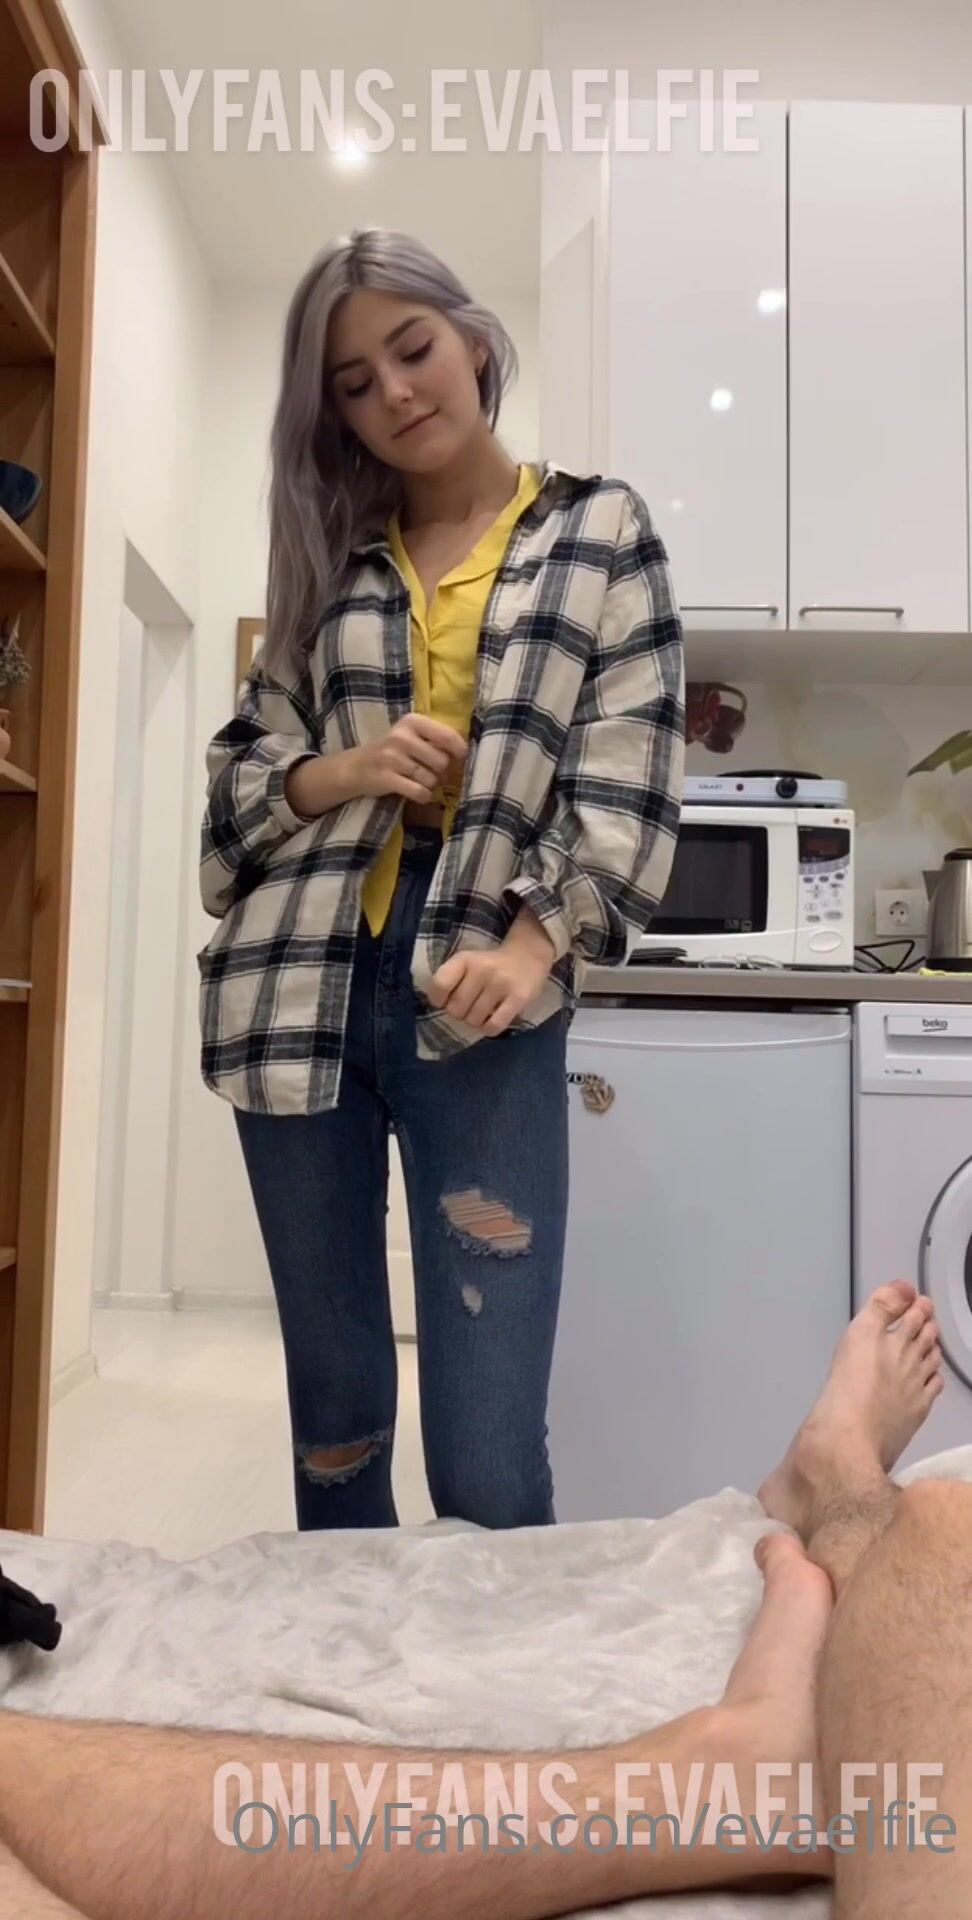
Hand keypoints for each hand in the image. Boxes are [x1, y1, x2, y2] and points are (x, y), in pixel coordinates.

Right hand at [348, 713, 466, 805]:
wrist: (356, 767)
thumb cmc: (393, 751)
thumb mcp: (412, 736)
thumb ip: (437, 739)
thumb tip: (467, 755)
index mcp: (412, 721)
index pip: (448, 736)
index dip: (459, 752)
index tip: (459, 759)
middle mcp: (402, 737)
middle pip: (442, 762)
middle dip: (442, 772)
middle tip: (432, 773)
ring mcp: (392, 758)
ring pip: (431, 779)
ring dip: (430, 785)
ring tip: (419, 781)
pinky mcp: (386, 778)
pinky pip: (419, 792)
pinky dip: (423, 796)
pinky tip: (417, 792)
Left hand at [427, 908, 555, 1035]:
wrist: (527, 957)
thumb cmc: (489, 965)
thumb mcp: (467, 963)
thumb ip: (450, 980)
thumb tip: (438, 1007)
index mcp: (464, 959)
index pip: (439, 985)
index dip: (438, 999)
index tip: (446, 1000)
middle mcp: (482, 969)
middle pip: (456, 1009)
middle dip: (459, 1013)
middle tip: (469, 1006)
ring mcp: (501, 984)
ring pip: (474, 1020)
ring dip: (475, 1021)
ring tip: (482, 1011)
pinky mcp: (518, 998)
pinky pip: (494, 1026)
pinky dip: (489, 1029)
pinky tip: (492, 1020)